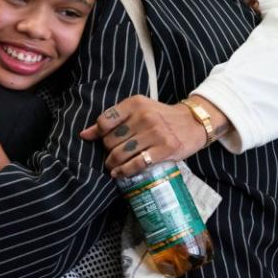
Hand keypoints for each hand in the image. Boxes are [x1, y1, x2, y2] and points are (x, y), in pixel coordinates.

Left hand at [79, 95, 225, 177]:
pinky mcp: (165, 149)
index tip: (102, 141)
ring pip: (121, 153)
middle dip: (108, 150)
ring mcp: (156, 133)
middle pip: (111, 140)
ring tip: (112, 166)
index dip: (99, 135)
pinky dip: (124, 171)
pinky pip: (137, 164)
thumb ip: (112, 120)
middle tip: (111, 155)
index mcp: (135, 104)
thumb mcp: (138, 110)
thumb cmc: (161, 117)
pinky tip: (119, 173)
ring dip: (113, 164)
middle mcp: (145, 116)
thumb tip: (84, 134)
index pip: (104, 122)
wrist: (193, 122)